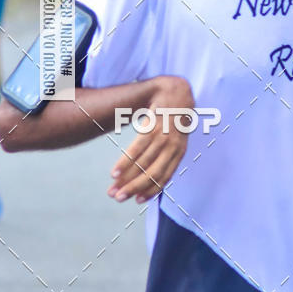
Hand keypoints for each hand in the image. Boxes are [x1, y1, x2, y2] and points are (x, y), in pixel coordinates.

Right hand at [107, 76, 193, 203]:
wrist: (175, 90)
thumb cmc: (174, 117)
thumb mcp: (176, 136)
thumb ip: (166, 154)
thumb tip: (150, 172)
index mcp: (179, 152)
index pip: (165, 177)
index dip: (151, 190)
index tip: (136, 201)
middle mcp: (172, 147)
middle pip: (152, 173)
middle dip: (134, 188)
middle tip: (119, 198)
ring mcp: (163, 136)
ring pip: (143, 163)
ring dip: (126, 179)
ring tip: (113, 188)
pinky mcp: (153, 126)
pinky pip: (137, 148)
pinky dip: (125, 162)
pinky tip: (114, 173)